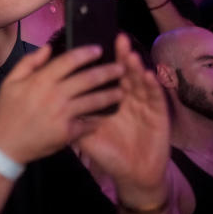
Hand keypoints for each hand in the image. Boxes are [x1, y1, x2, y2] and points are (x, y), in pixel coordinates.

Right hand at [0, 44, 125, 164]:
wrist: (4, 143)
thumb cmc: (6, 110)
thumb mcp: (10, 81)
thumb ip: (28, 62)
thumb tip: (48, 48)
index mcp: (41, 80)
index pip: (68, 61)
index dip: (86, 53)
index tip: (99, 49)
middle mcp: (54, 95)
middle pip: (87, 79)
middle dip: (107, 72)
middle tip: (122, 68)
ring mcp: (62, 114)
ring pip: (93, 101)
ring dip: (110, 95)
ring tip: (122, 92)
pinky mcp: (67, 132)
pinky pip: (88, 123)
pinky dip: (98, 119)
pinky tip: (107, 115)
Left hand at [75, 34, 169, 205]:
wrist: (132, 174)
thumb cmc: (108, 152)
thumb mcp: (85, 133)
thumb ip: (72, 115)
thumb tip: (52, 98)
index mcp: (109, 99)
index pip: (104, 75)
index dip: (100, 61)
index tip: (92, 45)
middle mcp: (128, 97)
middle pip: (124, 72)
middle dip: (121, 56)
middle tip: (117, 38)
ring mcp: (144, 105)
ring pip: (140, 81)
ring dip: (136, 67)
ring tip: (129, 54)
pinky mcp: (159, 116)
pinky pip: (156, 98)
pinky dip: (153, 86)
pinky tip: (148, 76)